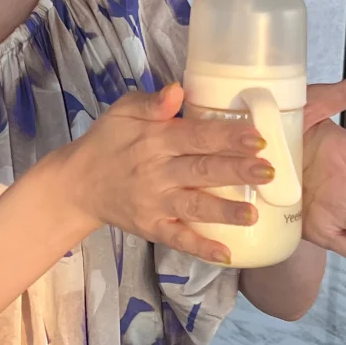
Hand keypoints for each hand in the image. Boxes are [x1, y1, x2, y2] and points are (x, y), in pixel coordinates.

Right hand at [63, 84, 270, 261]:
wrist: (77, 183)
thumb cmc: (108, 141)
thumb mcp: (123, 111)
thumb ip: (152, 102)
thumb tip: (178, 90)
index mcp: (156, 140)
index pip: (197, 136)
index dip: (227, 137)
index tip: (258, 137)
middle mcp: (158, 172)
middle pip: (202, 171)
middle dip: (236, 171)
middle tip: (269, 171)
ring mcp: (155, 203)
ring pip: (195, 206)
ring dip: (224, 211)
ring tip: (254, 213)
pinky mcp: (151, 227)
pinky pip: (177, 238)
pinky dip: (200, 248)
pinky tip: (225, 254)